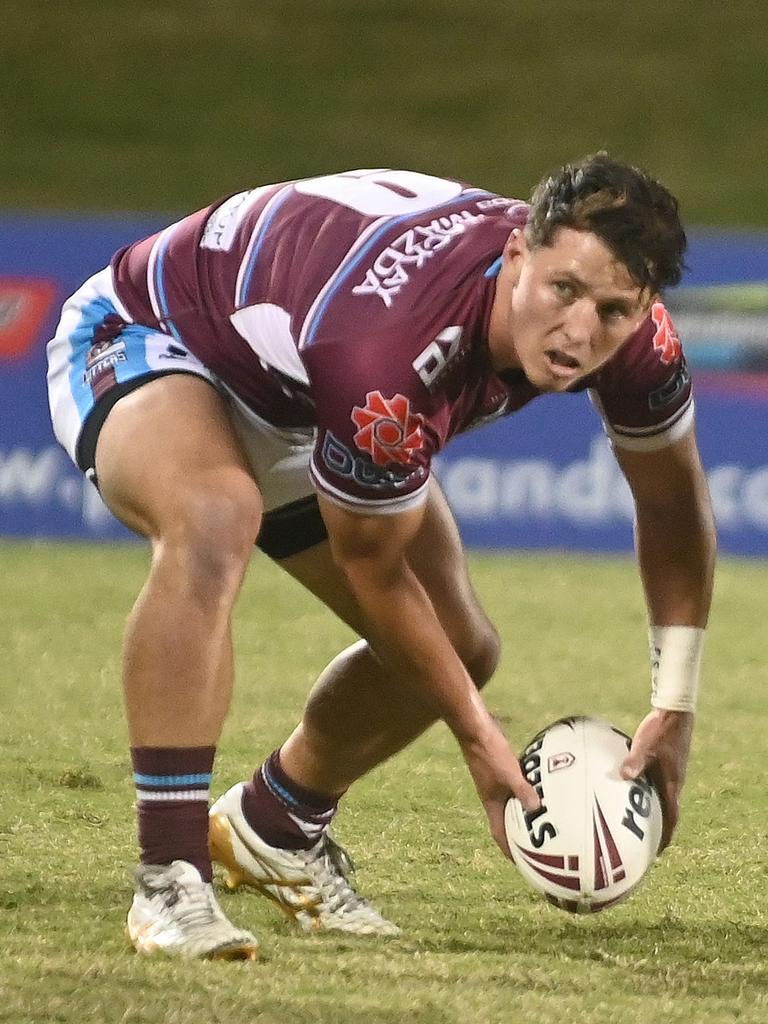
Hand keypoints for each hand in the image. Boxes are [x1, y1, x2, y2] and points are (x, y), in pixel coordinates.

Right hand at [460, 718, 540, 858]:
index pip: (500, 834)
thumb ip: (522, 790)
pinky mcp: (501, 770)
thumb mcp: (508, 773)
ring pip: (512, 805)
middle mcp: (493, 797)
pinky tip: (541, 790)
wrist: (475, 729)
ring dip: (524, 813)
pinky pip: (516, 788)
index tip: (523, 862)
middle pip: (507, 822)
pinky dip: (526, 793)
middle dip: (520, 835)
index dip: (510, 850)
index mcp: (491, 802)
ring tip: (544, 820)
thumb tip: (538, 809)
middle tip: (539, 844)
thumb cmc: (488, 752)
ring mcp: (496, 783)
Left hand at [620, 708, 693, 851]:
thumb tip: (624, 776)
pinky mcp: (667, 764)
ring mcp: (671, 773)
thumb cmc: (661, 728)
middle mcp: (674, 783)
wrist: (676, 712)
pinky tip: (632, 792)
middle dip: (658, 831)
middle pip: (667, 813)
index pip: (671, 819)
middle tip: (644, 845)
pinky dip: (648, 795)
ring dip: (653, 814)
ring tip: (638, 824)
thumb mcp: (645, 745)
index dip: (665, 837)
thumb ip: (635, 761)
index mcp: (672, 784)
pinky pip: (657, 786)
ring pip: (662, 800)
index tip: (656, 854)